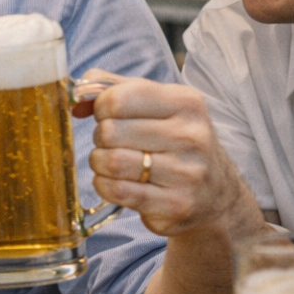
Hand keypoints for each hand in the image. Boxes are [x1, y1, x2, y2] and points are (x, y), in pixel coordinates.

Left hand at [79, 70, 257, 238]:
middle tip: (111, 143)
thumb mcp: (157, 104)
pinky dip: (105, 185)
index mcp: (186, 102)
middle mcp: (191, 136)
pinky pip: (117, 191)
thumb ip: (114, 88)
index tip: (106, 115)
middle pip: (110, 132)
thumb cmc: (174, 141)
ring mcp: (186, 173)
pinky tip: (115, 182)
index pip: (120, 98)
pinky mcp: (176, 205)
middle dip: (100, 138)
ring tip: (111, 162)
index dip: (101, 107)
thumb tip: (77, 94)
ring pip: (111, 162)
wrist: (215, 194)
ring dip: (99, 163)